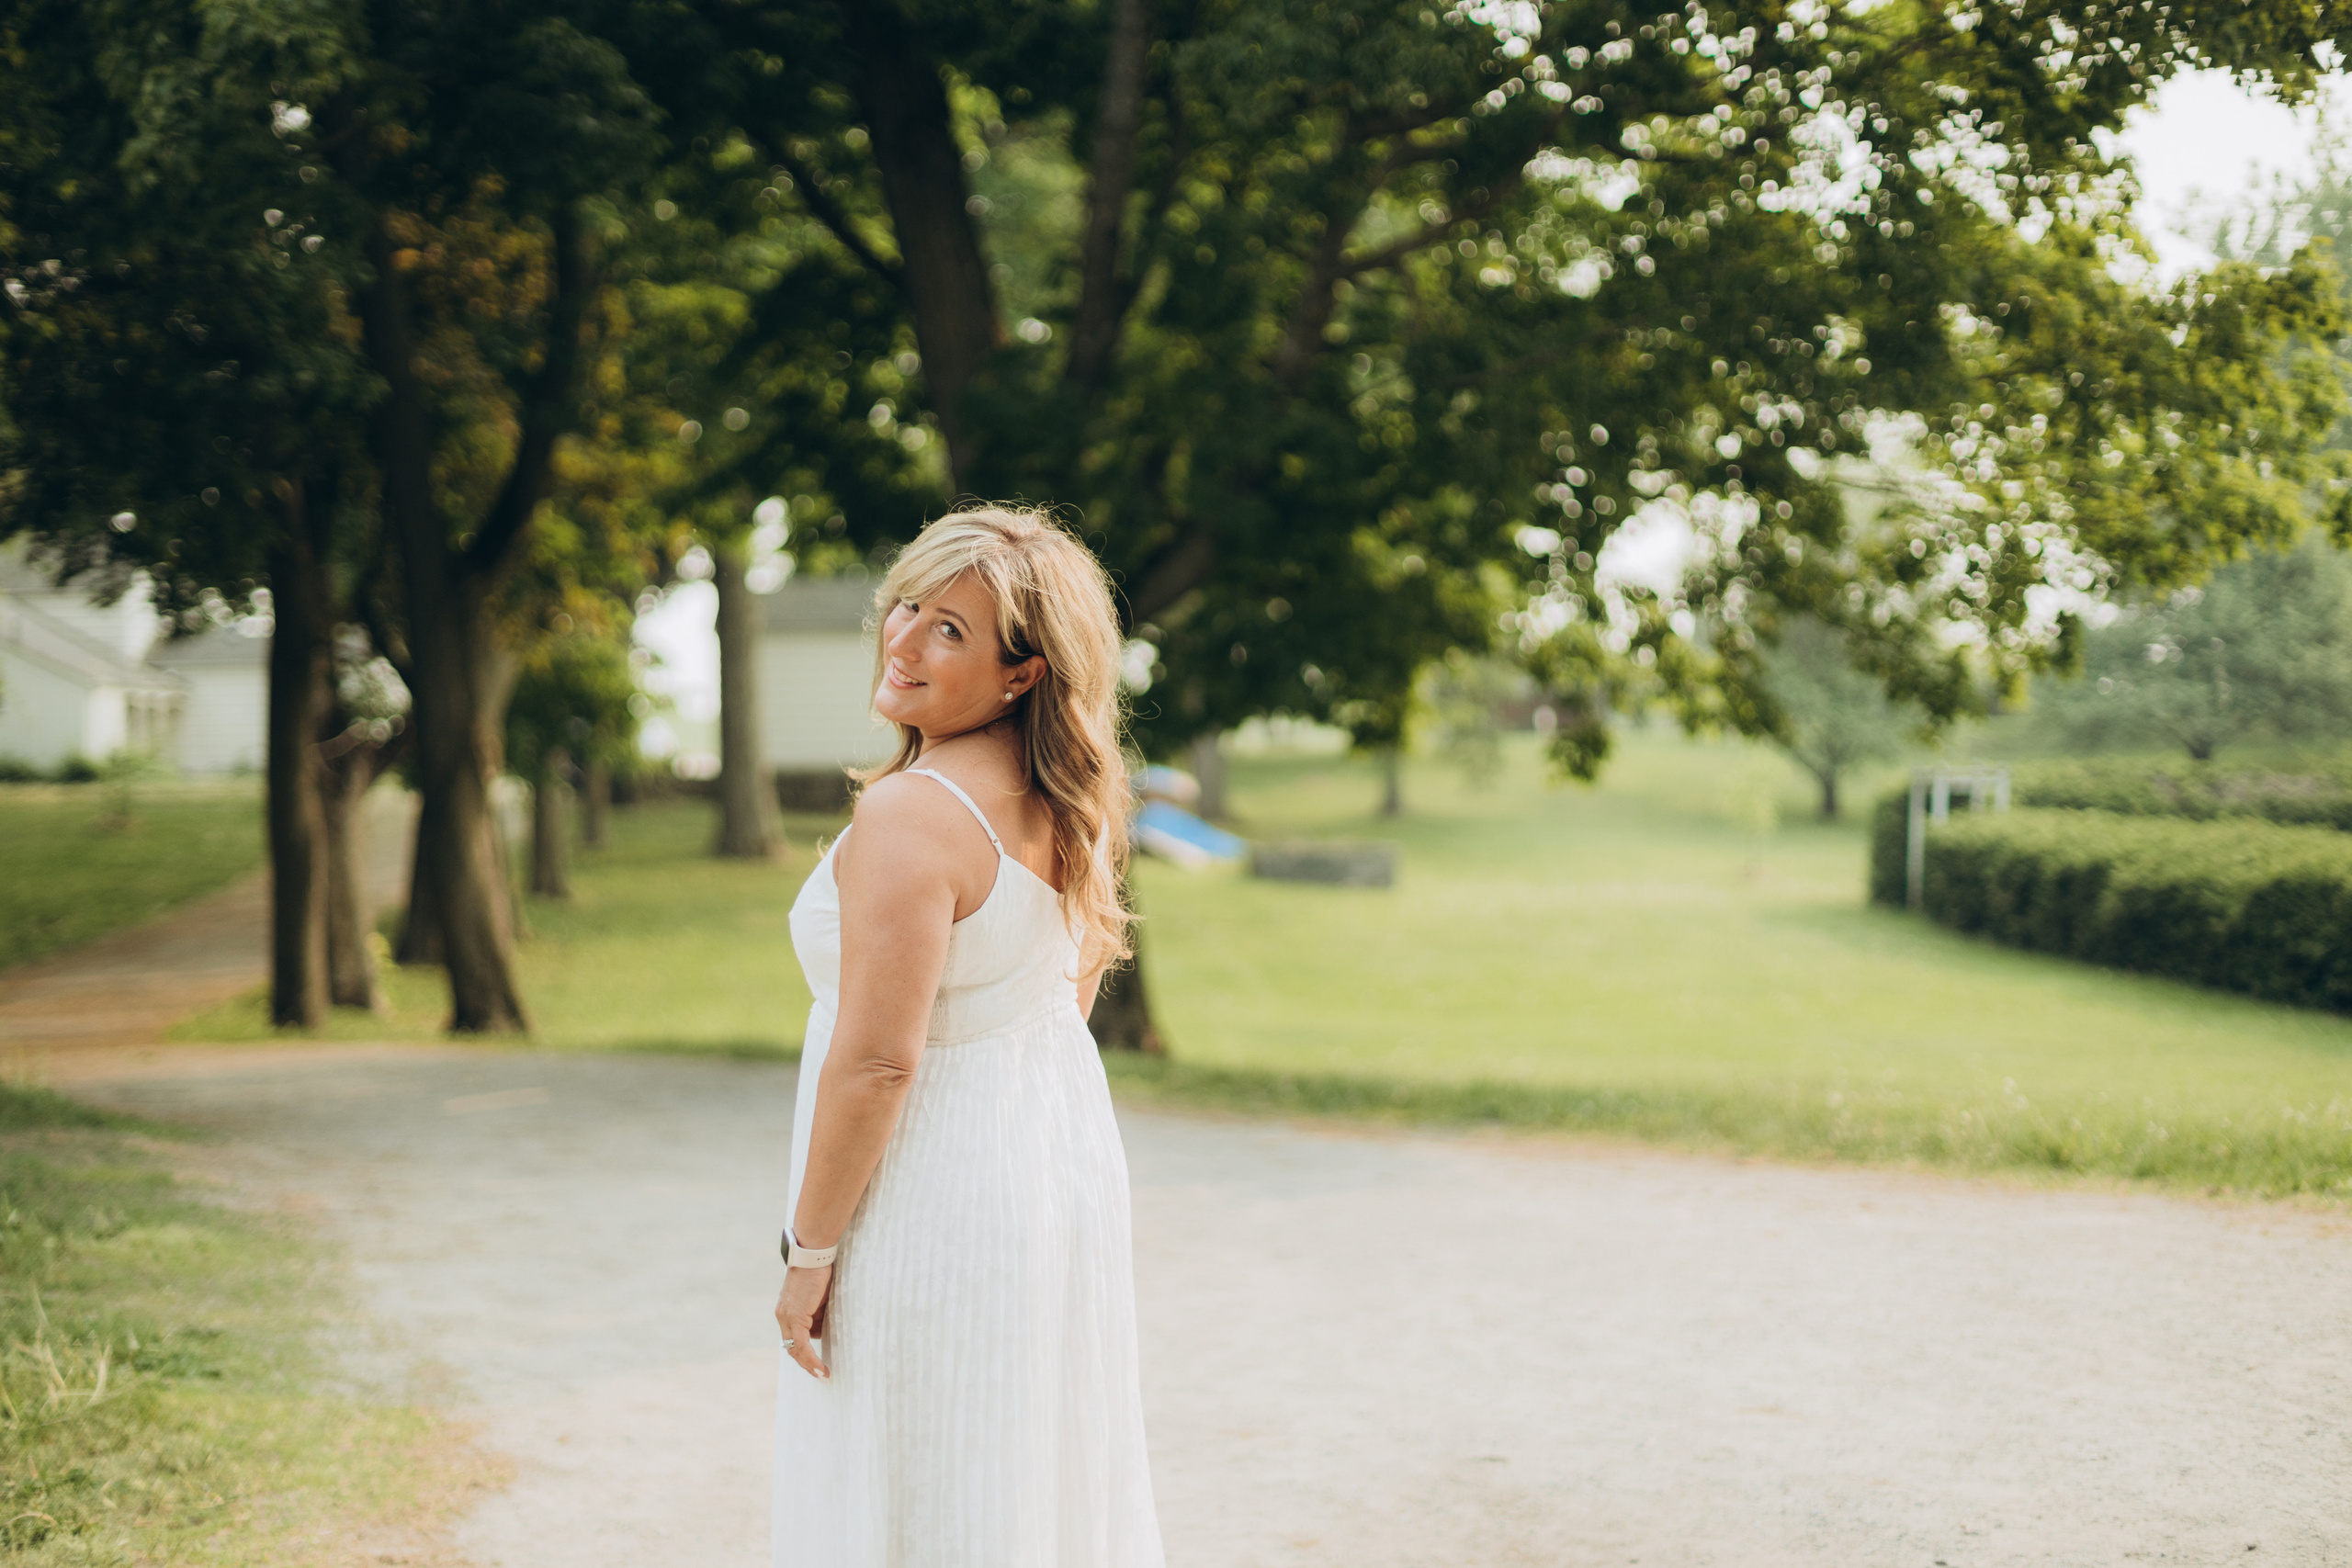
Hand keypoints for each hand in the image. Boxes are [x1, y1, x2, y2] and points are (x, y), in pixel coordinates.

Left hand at [776, 1263, 833, 1380]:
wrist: (813, 1255)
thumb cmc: (818, 1271)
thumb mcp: (818, 1297)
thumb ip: (817, 1312)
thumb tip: (823, 1327)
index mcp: (787, 1311)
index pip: (792, 1339)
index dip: (803, 1354)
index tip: (815, 1364)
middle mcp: (782, 1316)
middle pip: (791, 1348)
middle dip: (806, 1364)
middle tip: (820, 1374)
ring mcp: (787, 1317)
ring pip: (796, 1349)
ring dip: (810, 1364)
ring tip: (824, 1374)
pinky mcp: (795, 1316)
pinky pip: (801, 1345)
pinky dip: (811, 1359)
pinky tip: (820, 1368)